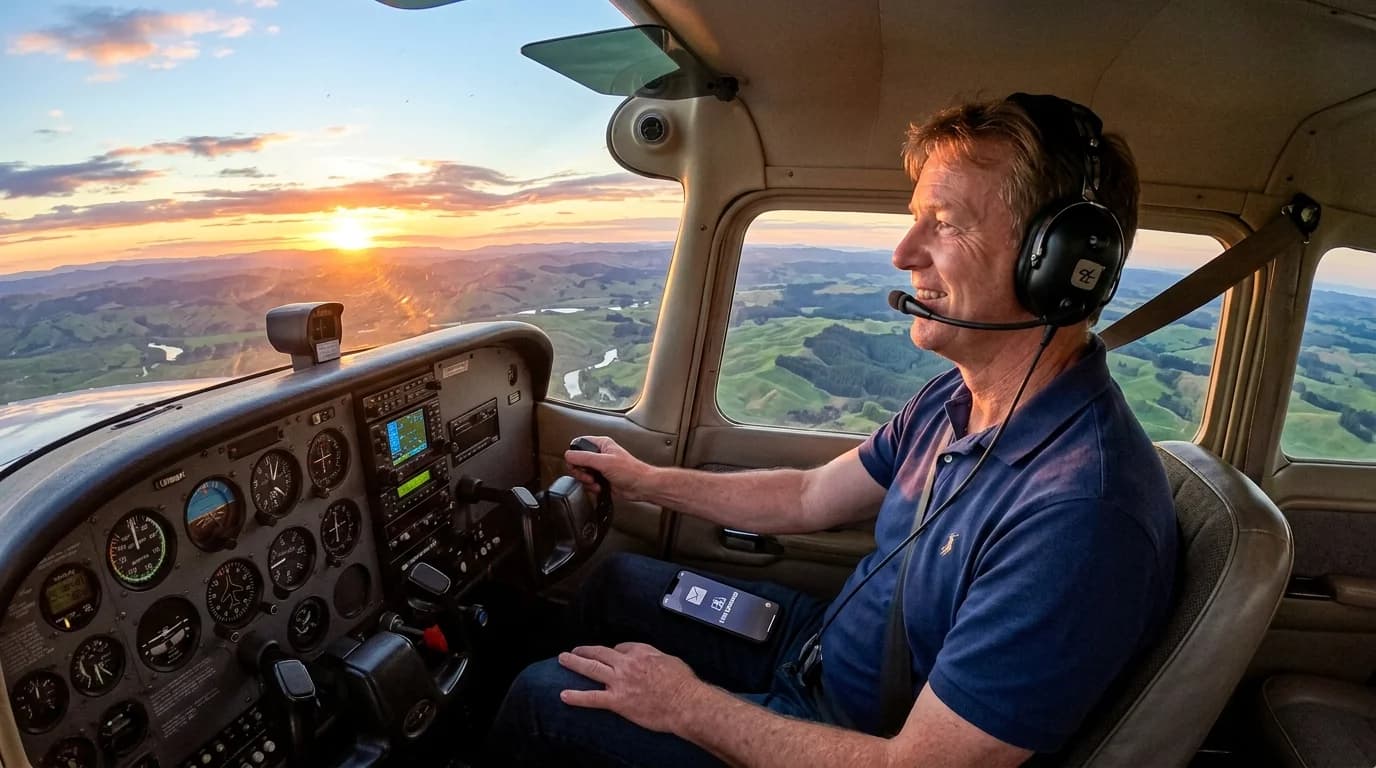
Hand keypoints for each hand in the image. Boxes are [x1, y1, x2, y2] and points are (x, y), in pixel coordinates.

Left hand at [557, 643, 703, 733]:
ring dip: (574, 663)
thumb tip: (647, 657)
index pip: (620, 648)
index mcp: (640, 652)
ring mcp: (620, 682)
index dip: (614, 652)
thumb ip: (654, 656)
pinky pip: (592, 697)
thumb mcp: (669, 659)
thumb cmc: (682, 683)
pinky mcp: (617, 701)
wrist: (684, 702)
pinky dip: (577, 696)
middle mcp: (626, 664)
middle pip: (599, 653)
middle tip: (573, 650)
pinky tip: (563, 695)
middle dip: (584, 651)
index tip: (612, 656)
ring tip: (562, 659)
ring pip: (591, 668)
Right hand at [563, 436, 650, 502]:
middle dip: (581, 473)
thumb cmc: (631, 471)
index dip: (575, 456)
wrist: (641, 486)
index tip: (579, 465)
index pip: (578, 445)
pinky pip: (588, 483)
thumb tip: (568, 455)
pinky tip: (600, 488)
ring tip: (597, 482)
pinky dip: (591, 487)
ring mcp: (600, 468)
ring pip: (581, 474)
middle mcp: (599, 455)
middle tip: (590, 476)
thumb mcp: (604, 462)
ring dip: (587, 482)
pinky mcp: (601, 479)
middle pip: (577, 462)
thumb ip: (584, 458)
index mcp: (601, 444)